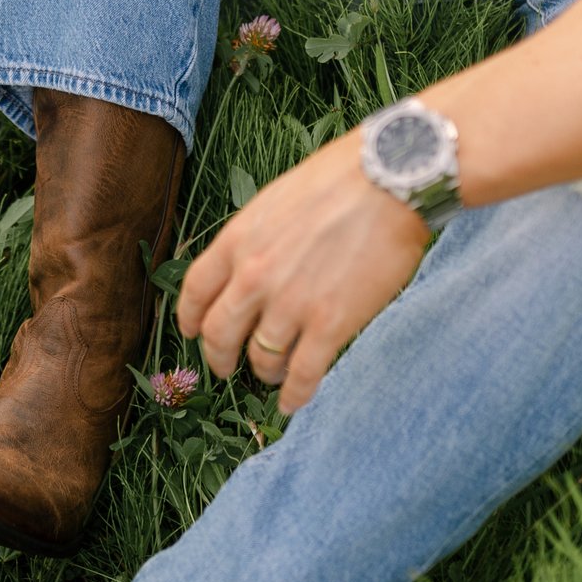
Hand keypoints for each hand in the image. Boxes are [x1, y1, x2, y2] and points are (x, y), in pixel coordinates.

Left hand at [178, 133, 432, 413]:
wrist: (390, 180)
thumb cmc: (339, 178)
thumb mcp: (277, 200)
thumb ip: (255, 236)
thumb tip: (248, 263)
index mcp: (237, 240)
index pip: (196, 292)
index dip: (191, 319)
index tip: (193, 333)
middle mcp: (254, 277)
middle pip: (220, 333)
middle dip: (220, 356)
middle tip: (226, 367)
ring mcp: (291, 304)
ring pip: (261, 359)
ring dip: (264, 372)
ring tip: (272, 374)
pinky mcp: (329, 325)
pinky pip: (302, 375)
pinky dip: (294, 396)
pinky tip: (292, 403)